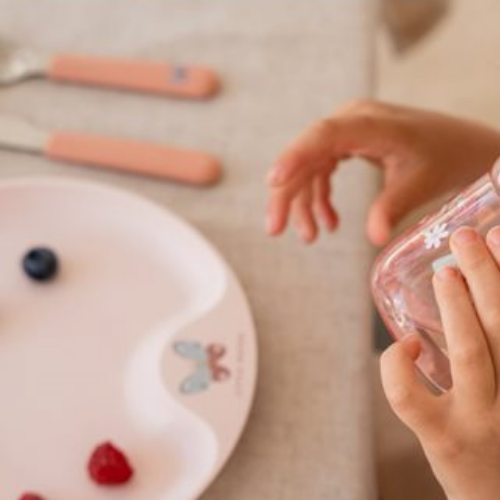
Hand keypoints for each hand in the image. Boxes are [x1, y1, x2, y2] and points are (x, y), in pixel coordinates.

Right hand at [266, 100, 499, 245]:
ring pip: (308, 168)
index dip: (295, 156)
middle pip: (305, 156)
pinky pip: (320, 172)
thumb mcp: (421, 182)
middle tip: (275, 230)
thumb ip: (393, 206)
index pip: (323, 135)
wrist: (459, 147)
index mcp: (369, 122)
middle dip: (287, 194)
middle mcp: (350, 122)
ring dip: (304, 204)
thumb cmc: (444, 157)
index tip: (274, 181)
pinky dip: (319, 199)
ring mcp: (345, 133)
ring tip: (310, 237)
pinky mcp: (346, 145)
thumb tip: (373, 239)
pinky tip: (328, 223)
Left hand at [381, 226, 499, 499]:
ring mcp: (480, 418)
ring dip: (457, 308)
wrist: (499, 497)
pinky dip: (399, 365)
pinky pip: (409, 396)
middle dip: (488, 274)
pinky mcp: (442, 438)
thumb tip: (473, 287)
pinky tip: (405, 343)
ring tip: (446, 272)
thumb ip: (495, 344)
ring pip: (469, 354)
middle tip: (468, 235)